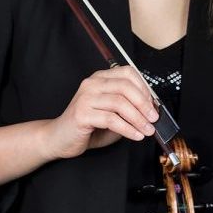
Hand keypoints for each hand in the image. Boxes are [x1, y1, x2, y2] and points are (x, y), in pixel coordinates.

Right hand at [42, 66, 158, 160]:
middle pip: (125, 86)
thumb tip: (151, 110)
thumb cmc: (88, 126)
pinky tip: (135, 135)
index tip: (153, 105)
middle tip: (153, 118)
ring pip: (120, 103)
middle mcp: (92, 84)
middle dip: (144, 104)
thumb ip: (129, 108)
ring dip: (138, 119)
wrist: (59, 138)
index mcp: (100, 78)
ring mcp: (85, 98)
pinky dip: (127, 128)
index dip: (144, 88)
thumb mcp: (113, 114)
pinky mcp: (81, 114)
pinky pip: (111, 119)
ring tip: (147, 130)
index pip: (128, 73)